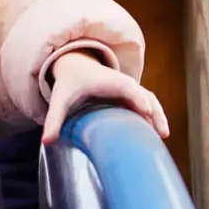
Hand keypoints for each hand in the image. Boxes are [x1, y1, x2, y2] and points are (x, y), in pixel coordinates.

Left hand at [42, 50, 168, 143]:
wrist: (77, 67)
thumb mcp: (60, 100)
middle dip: (154, 112)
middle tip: (161, 134)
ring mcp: (131, 90)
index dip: (137, 97)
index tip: (146, 110)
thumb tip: (45, 142)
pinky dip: (154, 117)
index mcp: (109, 81)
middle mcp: (124, 84)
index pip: (127, 87)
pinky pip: (148, 105)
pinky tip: (156, 136)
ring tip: (163, 136)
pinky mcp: (132, 97)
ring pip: (150, 101)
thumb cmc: (70, 83)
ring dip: (158, 116)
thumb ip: (54, 119)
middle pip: (145, 96)